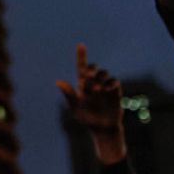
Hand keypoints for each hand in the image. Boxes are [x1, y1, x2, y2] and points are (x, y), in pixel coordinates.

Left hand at [56, 43, 125, 165]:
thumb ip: (68, 94)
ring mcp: (105, 86)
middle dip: (92, 70)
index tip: (81, 45)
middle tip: (88, 77)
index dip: (81, 55)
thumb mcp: (75, 107)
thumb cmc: (87, 119)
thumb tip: (57, 81)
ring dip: (100, 78)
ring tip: (97, 90)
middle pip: (93, 68)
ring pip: (104, 73)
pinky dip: (110, 83)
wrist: (103, 128)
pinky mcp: (115, 91)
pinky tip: (107, 90)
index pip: (81, 67)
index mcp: (82, 85)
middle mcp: (94, 83)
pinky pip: (114, 81)